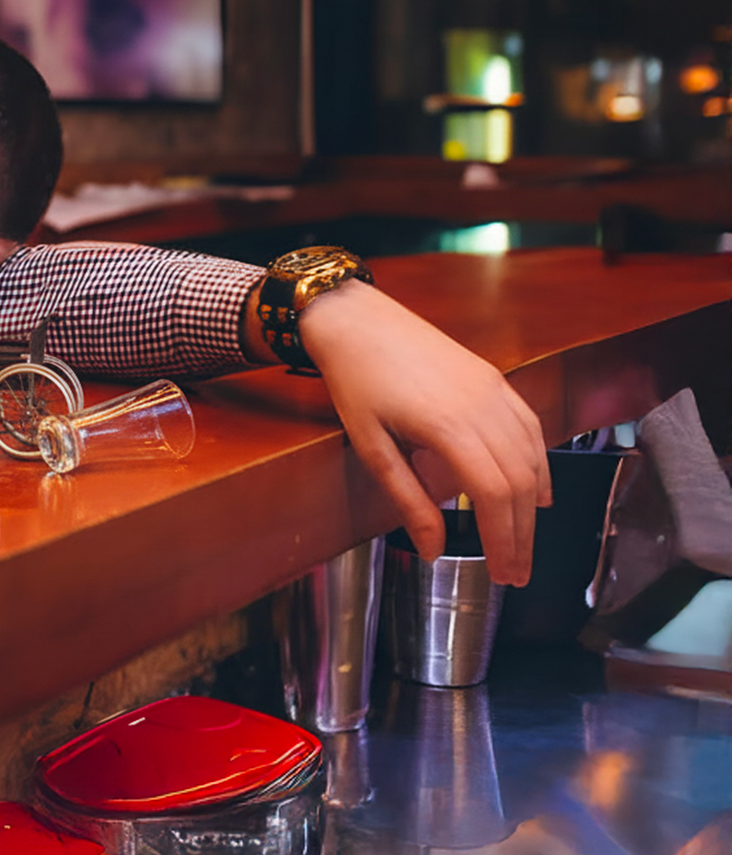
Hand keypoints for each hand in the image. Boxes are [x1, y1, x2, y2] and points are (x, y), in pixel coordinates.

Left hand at [297, 280, 550, 584]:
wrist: (357, 320)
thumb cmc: (356, 382)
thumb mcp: (371, 447)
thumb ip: (407, 499)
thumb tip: (433, 552)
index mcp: (448, 427)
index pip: (493, 496)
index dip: (503, 540)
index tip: (503, 574)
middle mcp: (482, 407)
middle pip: (519, 484)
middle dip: (522, 535)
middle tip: (515, 574)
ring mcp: (494, 390)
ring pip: (531, 458)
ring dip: (533, 507)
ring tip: (523, 543)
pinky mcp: (495, 379)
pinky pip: (530, 429)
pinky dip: (540, 466)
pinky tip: (538, 494)